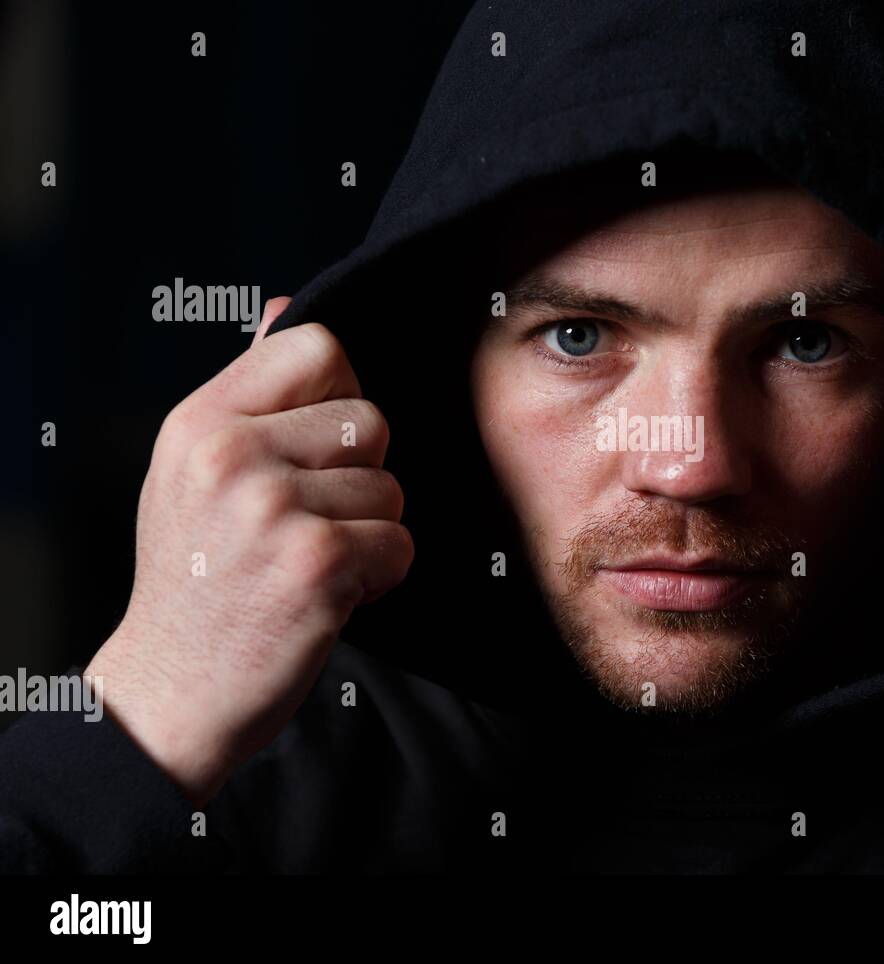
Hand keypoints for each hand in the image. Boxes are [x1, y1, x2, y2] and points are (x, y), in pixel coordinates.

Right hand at [86, 299, 412, 805]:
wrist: (173, 693)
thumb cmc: (195, 578)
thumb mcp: (194, 472)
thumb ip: (249, 394)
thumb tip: (285, 305)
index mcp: (201, 421)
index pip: (320, 347)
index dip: (340, 395)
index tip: (316, 450)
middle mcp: (232, 454)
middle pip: (370, 420)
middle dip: (359, 476)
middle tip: (310, 523)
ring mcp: (274, 507)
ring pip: (391, 486)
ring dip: (369, 532)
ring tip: (309, 563)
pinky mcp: (318, 561)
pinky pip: (401, 543)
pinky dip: (380, 577)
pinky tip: (329, 595)